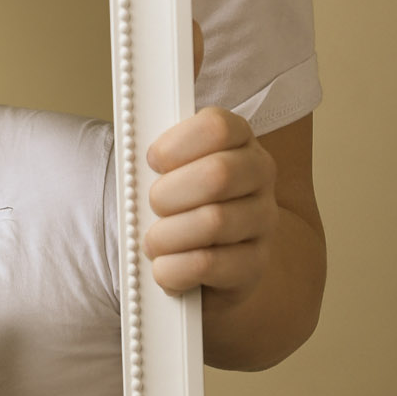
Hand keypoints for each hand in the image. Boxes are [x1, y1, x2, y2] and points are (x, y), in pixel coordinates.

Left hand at [144, 106, 277, 299]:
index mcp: (238, 139)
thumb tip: (132, 149)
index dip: (176, 145)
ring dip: (168, 235)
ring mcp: (263, 219)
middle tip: (151, 206)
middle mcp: (259, 174)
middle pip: (218, 174)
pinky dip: (175, 269)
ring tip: (153, 242)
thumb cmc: (176, 202)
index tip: (152, 162)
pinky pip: (211, 264)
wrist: (197, 256)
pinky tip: (165, 268)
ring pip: (214, 221)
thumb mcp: (166, 167)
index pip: (217, 126)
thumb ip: (157, 153)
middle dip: (169, 193)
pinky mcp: (255, 263)